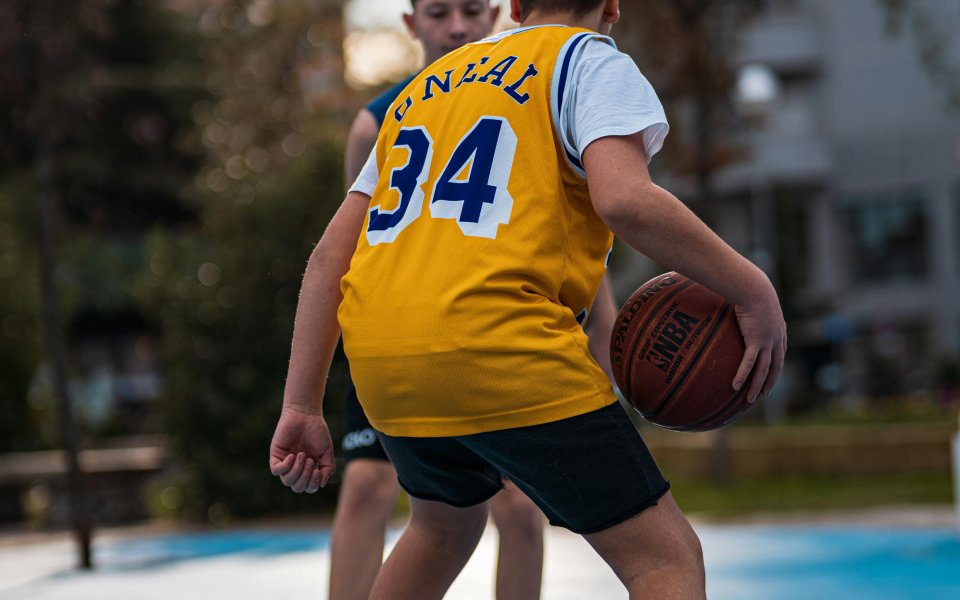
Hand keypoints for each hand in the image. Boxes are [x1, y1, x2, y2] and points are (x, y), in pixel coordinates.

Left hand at [269, 406, 335, 492]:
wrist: (305, 415)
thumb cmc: (317, 431)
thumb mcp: (326, 451)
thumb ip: (327, 467)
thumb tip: (321, 484)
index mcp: (308, 469)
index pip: (308, 487)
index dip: (313, 484)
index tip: (318, 470)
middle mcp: (295, 468)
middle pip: (297, 487)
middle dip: (305, 477)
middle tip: (310, 461)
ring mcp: (285, 462)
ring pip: (287, 481)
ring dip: (297, 470)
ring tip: (302, 455)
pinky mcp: (275, 456)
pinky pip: (277, 471)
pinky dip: (286, 466)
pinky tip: (292, 455)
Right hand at [732, 289, 787, 403]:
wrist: (755, 288)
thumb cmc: (752, 290)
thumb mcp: (755, 302)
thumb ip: (749, 308)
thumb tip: (736, 306)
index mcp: (779, 331)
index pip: (780, 353)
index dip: (777, 366)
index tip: (772, 375)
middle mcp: (776, 339)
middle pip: (775, 366)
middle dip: (770, 382)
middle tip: (764, 394)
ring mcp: (767, 342)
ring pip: (764, 370)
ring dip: (757, 386)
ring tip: (750, 399)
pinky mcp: (756, 341)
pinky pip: (749, 363)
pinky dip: (743, 375)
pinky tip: (736, 386)